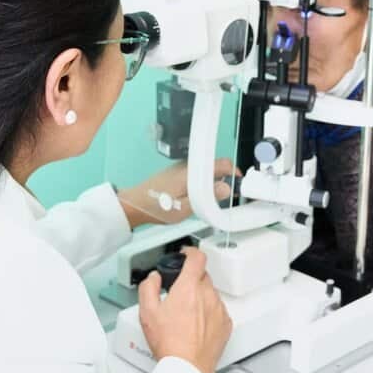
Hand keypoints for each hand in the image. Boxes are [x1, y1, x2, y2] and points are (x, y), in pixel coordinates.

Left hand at [117, 159, 238, 228]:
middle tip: (226, 195)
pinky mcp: (176, 172)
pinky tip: (198, 196)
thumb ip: (206, 198)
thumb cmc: (156, 207)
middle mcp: (187, 165)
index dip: (234, 172)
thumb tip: (225, 188)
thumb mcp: (184, 209)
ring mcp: (181, 167)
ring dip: (213, 180)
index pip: (221, 164)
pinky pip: (196, 173)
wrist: (134, 204)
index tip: (238, 183)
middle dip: (224, 178)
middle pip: (215, 165)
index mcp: (192, 172)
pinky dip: (202, 182)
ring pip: (205, 170)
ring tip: (212, 199)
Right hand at [137, 247, 232, 372]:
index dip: (191, 252)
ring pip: (210, 293)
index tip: (186, 255)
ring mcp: (219, 309)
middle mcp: (208, 294)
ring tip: (186, 315)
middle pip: (202, 276)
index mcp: (189, 287)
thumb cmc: (169, 343)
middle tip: (179, 294)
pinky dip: (209, 312)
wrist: (188, 367)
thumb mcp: (147, 312)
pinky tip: (196, 326)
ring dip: (200, 297)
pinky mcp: (225, 323)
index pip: (197, 257)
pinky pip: (218, 309)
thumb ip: (148, 287)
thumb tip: (153, 279)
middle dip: (191, 280)